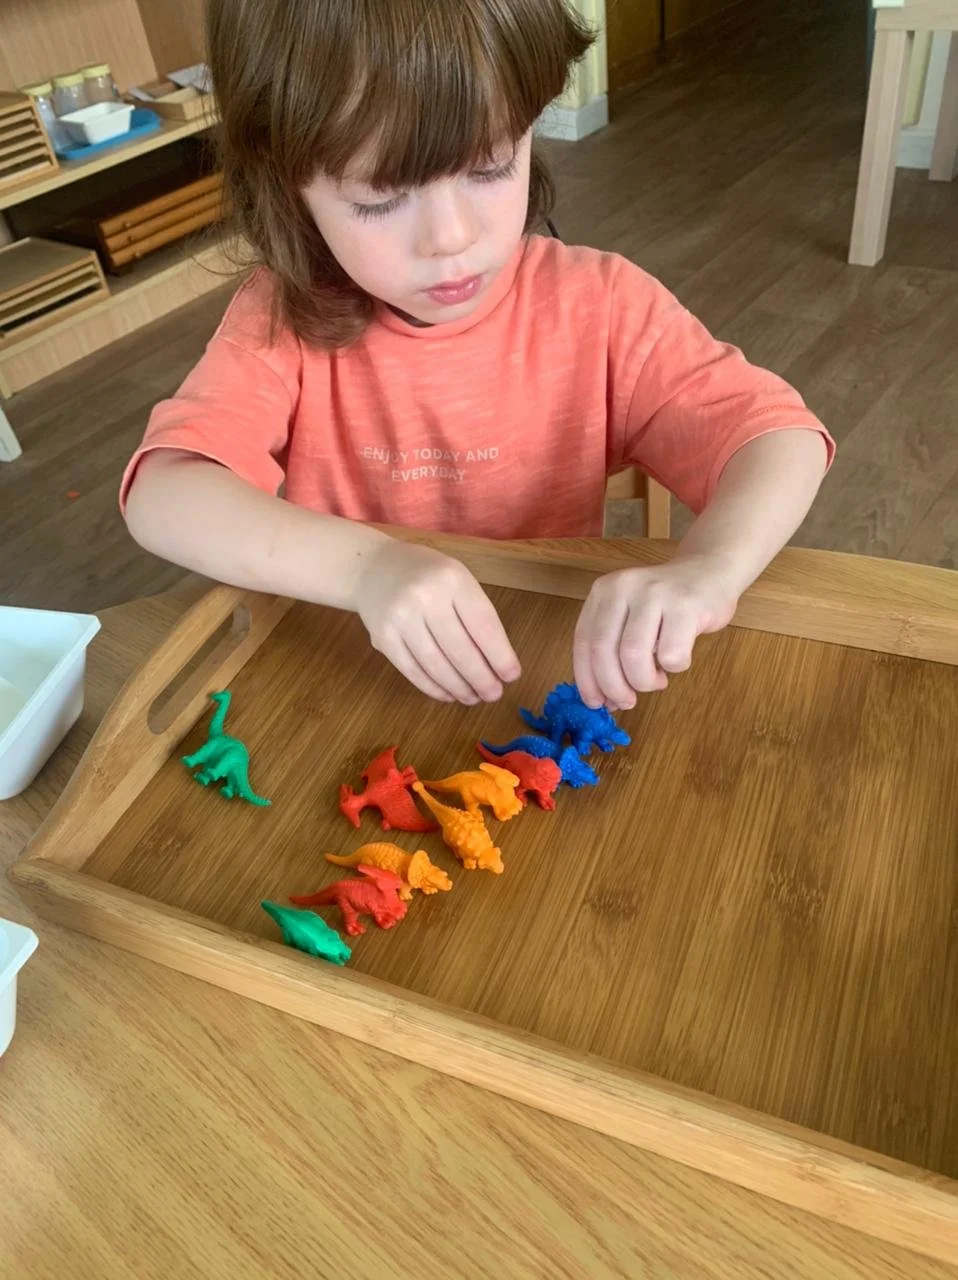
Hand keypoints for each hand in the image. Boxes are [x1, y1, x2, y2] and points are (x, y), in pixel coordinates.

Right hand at [355, 540, 520, 703]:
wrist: (374, 567)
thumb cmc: (427, 576)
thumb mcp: (457, 579)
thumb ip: (475, 614)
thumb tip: (496, 663)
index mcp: (452, 579)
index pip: (483, 625)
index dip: (500, 655)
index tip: (512, 675)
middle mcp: (424, 597)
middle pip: (460, 649)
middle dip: (481, 678)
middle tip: (494, 695)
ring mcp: (400, 618)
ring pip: (435, 665)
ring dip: (458, 687)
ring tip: (473, 698)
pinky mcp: (382, 637)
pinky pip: (412, 670)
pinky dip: (432, 687)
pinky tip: (448, 694)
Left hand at [573, 555, 739, 708]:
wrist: (710, 570)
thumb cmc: (668, 604)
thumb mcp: (630, 617)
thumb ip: (614, 651)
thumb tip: (606, 700)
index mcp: (603, 591)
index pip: (583, 642)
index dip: (587, 679)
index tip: (596, 703)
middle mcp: (623, 587)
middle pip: (603, 651)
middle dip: (613, 687)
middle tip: (628, 701)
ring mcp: (654, 593)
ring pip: (633, 655)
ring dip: (643, 681)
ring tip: (656, 681)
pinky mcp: (686, 605)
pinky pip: (671, 654)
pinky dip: (674, 668)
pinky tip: (679, 658)